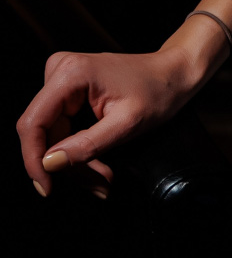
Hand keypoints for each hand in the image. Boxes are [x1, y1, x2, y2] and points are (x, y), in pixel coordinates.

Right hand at [17, 40, 209, 197]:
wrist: (173, 73)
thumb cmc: (157, 92)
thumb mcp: (127, 124)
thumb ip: (87, 145)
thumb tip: (49, 163)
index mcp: (71, 73)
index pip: (33, 123)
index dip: (33, 160)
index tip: (48, 187)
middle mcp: (60, 70)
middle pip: (44, 134)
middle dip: (68, 165)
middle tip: (99, 185)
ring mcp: (61, 79)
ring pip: (52, 136)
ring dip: (76, 163)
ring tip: (104, 178)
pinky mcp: (66, 90)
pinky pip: (62, 129)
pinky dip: (78, 151)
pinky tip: (98, 165)